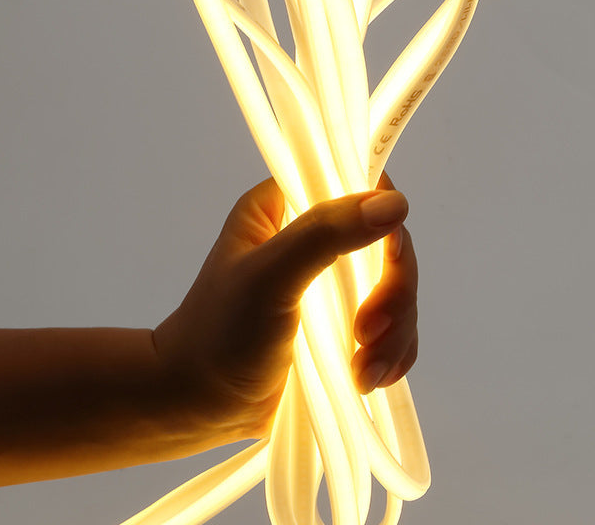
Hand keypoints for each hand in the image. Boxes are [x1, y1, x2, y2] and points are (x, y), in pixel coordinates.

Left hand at [153, 177, 418, 442]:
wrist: (197, 409)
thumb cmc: (218, 334)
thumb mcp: (269, 277)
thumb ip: (326, 235)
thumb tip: (396, 204)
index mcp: (285, 208)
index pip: (355, 184)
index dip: (383, 213)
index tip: (387, 257)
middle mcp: (313, 239)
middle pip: (388, 243)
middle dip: (393, 291)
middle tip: (368, 331)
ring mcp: (332, 287)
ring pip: (397, 290)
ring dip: (394, 332)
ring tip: (364, 373)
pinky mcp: (344, 329)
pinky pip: (394, 329)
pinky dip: (392, 353)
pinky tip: (369, 378)